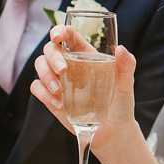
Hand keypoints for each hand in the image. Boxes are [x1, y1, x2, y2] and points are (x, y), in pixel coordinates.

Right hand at [31, 25, 138, 148]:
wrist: (112, 132)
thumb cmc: (120, 104)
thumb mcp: (126, 85)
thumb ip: (127, 67)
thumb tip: (121, 48)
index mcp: (87, 55)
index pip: (70, 36)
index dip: (60, 31)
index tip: (57, 36)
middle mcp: (70, 65)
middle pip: (50, 49)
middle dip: (52, 56)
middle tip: (63, 70)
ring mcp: (59, 80)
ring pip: (40, 65)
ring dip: (45, 74)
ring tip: (58, 90)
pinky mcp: (51, 97)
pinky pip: (37, 88)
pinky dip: (43, 93)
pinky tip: (58, 104)